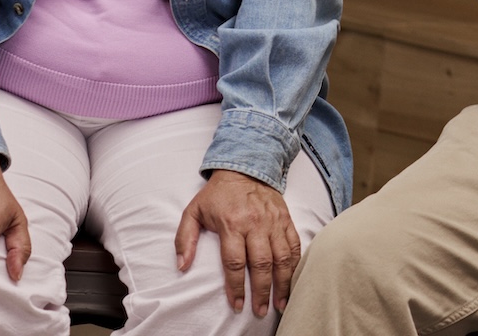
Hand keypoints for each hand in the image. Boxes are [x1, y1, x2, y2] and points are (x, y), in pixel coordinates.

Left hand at [176, 170, 300, 317]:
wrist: (246, 166)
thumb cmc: (218, 194)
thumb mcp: (193, 211)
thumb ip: (185, 239)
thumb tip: (182, 266)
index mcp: (232, 224)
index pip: (235, 262)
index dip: (236, 287)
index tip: (237, 305)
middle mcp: (256, 224)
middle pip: (261, 264)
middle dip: (262, 291)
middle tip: (260, 311)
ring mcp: (274, 222)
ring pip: (282, 257)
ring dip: (282, 282)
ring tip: (281, 303)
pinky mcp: (286, 219)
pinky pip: (295, 244)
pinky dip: (295, 264)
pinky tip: (293, 279)